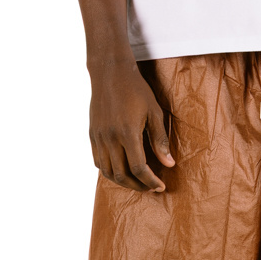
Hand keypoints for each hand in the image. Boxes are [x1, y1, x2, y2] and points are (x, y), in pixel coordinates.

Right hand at [88, 58, 174, 191]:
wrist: (110, 72)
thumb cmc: (136, 90)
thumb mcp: (154, 113)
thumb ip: (160, 140)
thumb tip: (169, 165)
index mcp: (127, 133)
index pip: (139, 169)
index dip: (150, 181)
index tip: (160, 186)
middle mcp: (110, 138)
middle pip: (122, 175)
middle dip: (138, 186)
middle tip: (150, 187)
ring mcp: (98, 137)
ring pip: (107, 172)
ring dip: (123, 181)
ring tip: (137, 181)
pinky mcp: (92, 135)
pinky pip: (98, 162)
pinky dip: (110, 171)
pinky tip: (122, 169)